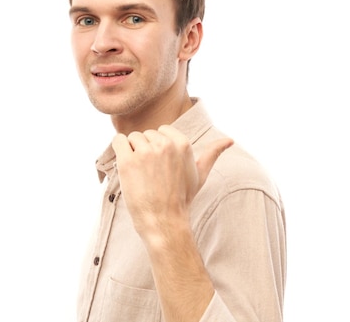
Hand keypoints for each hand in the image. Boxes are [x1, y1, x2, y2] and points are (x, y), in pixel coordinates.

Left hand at [111, 125, 232, 234]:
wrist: (163, 220)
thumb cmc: (182, 197)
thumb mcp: (200, 173)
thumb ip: (213, 153)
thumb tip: (230, 140)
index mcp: (182, 143)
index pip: (162, 130)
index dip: (159, 147)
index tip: (162, 166)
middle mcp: (165, 144)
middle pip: (146, 134)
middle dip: (145, 150)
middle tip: (151, 174)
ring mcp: (145, 152)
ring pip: (132, 138)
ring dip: (132, 152)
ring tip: (140, 173)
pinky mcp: (128, 161)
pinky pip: (118, 141)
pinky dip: (119, 150)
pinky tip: (126, 167)